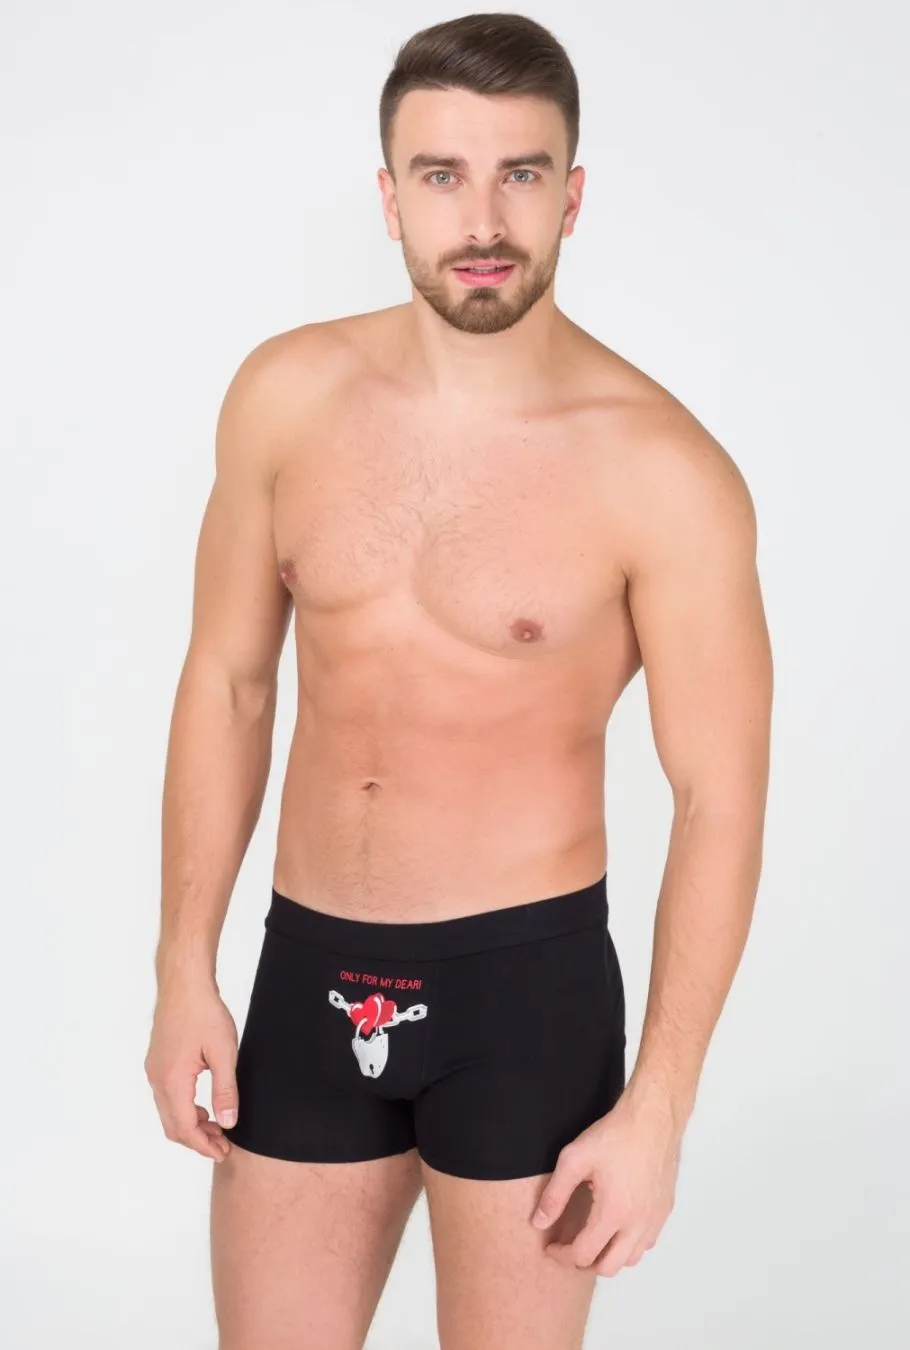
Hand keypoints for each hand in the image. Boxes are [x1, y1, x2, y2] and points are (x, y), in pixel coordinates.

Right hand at [144, 978, 238, 1161]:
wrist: (184, 984)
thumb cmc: (204, 1013)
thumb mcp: (224, 1053)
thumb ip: (225, 1090)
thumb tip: (228, 1121)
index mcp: (172, 1081)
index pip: (186, 1128)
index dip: (204, 1145)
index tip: (223, 1152)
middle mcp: (158, 1080)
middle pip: (173, 1126)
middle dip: (197, 1140)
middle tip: (223, 1144)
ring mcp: (154, 1071)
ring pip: (169, 1113)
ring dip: (191, 1125)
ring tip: (217, 1126)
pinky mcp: (157, 1062)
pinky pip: (167, 1097)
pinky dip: (184, 1109)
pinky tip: (203, 1105)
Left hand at [530, 1089, 682, 1276]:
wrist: (652, 1118)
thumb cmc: (615, 1135)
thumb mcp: (574, 1159)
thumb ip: (555, 1195)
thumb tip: (539, 1222)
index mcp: (613, 1213)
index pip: (584, 1255)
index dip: (561, 1256)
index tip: (551, 1246)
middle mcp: (638, 1223)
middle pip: (609, 1268)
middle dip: (584, 1263)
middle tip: (570, 1247)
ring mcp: (655, 1219)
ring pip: (631, 1258)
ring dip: (610, 1255)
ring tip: (592, 1237)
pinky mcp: (665, 1210)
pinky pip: (647, 1242)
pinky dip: (630, 1243)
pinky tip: (617, 1223)